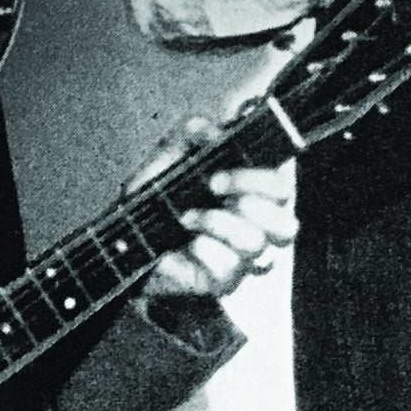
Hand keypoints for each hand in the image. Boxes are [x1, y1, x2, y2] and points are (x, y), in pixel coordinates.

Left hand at [131, 119, 297, 301]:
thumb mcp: (171, 155)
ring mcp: (243, 259)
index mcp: (253, 195)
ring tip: (186, 218)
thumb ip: (193, 133)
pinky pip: (227, 267)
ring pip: (256, 243)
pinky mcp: (223, 281)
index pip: (283, 188)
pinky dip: (201, 250)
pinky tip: (183, 245)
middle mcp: (257, 228)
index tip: (218, 175)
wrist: (124, 238)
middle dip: (247, 198)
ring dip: (216, 223)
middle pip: (287, 223)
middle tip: (211, 188)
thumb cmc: (158, 196)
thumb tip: (212, 128)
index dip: (261, 178)